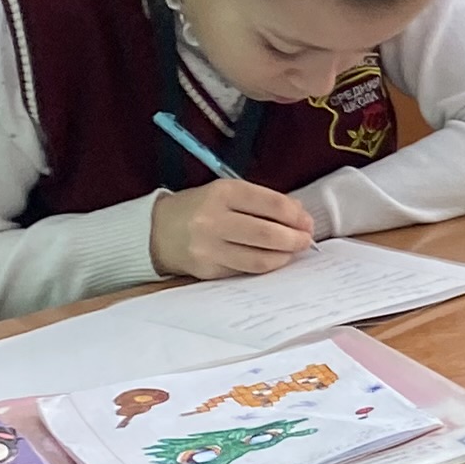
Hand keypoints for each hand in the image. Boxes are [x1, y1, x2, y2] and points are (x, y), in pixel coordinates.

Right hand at [150, 178, 316, 280]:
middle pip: (268, 235)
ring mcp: (208, 248)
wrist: (158, 231)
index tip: (306, 222)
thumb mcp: (228, 193)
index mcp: (222, 193)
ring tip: (291, 251)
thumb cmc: (201, 208)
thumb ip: (263, 200)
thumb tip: (299, 215)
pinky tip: (271, 259)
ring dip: (284, 257)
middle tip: (305, 240)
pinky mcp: (207, 270)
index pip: (271, 204)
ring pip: (259, 259)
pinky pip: (245, 271)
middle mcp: (213, 220)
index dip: (296, 216)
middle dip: (295, 239)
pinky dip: (264, 266)